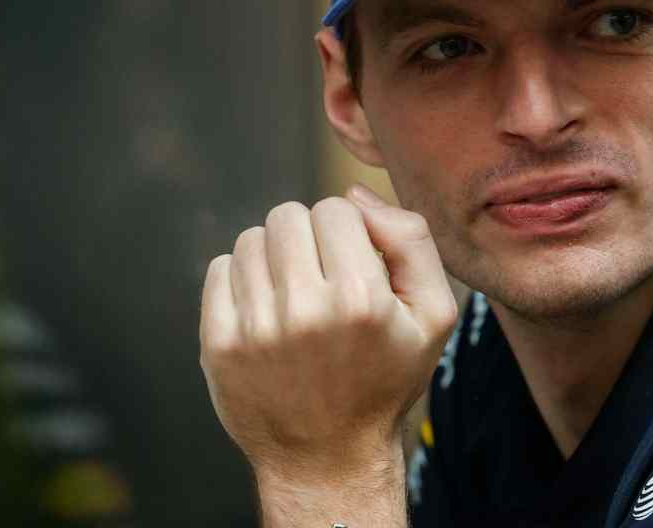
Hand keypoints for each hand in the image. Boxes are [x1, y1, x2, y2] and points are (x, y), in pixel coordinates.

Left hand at [199, 185, 457, 486]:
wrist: (329, 458)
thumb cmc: (386, 379)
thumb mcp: (434, 314)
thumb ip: (411, 239)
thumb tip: (353, 193)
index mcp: (361, 298)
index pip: (336, 208)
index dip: (349, 231)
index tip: (355, 265)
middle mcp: (305, 310)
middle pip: (289, 215)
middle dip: (308, 238)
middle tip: (323, 277)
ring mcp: (255, 328)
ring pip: (253, 238)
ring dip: (275, 257)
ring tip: (294, 295)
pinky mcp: (218, 344)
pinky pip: (221, 268)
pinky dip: (243, 279)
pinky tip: (267, 310)